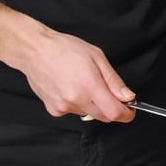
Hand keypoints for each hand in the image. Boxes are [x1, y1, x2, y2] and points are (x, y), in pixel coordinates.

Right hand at [16, 25, 136, 121]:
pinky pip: (73, 111)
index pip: (115, 112)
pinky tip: (68, 87)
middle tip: (105, 90)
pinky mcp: (54, 109)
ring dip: (92, 104)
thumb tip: (128, 97)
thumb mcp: (96, 57)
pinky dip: (76, 103)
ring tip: (81, 83)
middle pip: (104, 116)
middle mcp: (76, 99)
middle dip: (110, 107)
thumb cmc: (64, 49)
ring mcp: (64, 106)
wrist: (35, 51)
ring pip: (88, 113)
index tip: (130, 110)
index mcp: (89, 85)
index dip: (126, 114)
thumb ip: (113, 80)